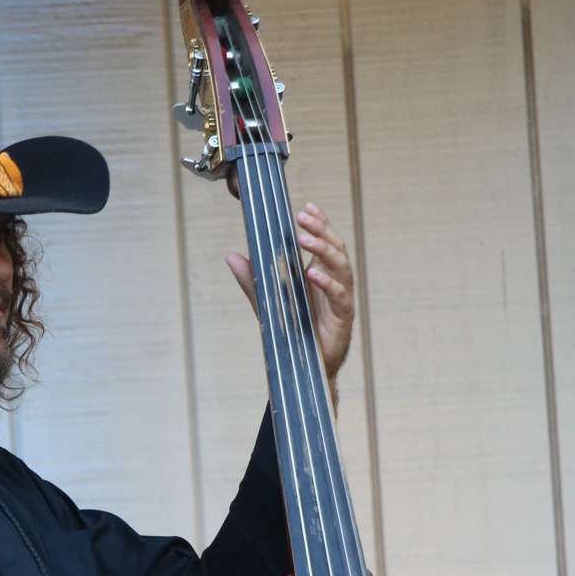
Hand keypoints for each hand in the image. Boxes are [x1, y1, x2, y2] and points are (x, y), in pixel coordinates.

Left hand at [224, 201, 354, 382]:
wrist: (306, 368)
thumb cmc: (293, 332)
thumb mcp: (268, 302)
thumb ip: (253, 280)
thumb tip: (231, 256)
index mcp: (320, 274)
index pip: (325, 241)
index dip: (319, 223)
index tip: (306, 207)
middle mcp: (334, 282)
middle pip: (335, 248)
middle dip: (321, 229)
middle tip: (302, 217)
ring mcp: (341, 298)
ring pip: (341, 266)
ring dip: (323, 250)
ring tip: (305, 238)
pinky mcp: (343, 317)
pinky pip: (339, 296)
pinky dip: (327, 283)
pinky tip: (312, 273)